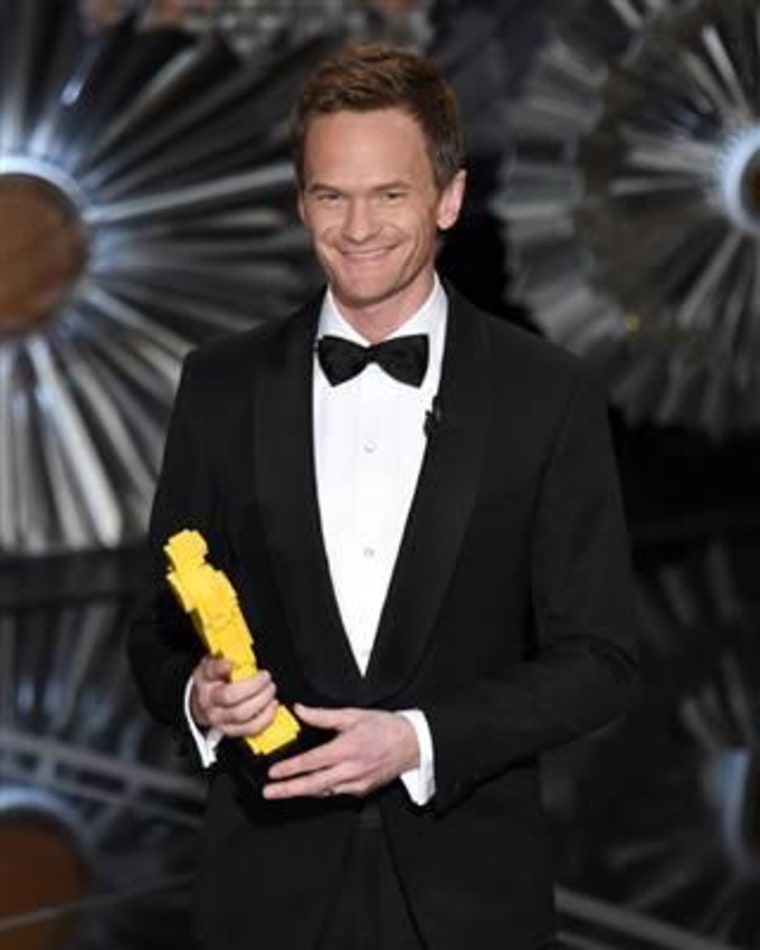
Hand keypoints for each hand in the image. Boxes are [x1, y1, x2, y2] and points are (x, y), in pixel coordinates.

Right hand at [190, 655, 277, 738]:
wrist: (201, 703)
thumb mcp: (215, 662)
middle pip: (231, 696)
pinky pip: (249, 729)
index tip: (232, 663)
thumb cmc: (213, 679)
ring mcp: (218, 718)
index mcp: (206, 678)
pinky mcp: (229, 730)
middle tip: (266, 677)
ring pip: (242, 715)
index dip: (222, 667)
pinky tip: (271, 707)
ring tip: (271, 691)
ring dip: (262, 702)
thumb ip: (227, 656)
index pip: (212, 671)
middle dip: (254, 686)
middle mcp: (209, 700)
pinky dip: (265, 718)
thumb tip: (240, 655)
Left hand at [263, 704, 418, 799]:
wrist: (412, 744)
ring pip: (323, 792)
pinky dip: (320, 791)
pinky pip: (335, 793)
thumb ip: (323, 715)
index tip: (274, 772)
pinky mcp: (361, 790)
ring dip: (301, 793)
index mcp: (347, 749)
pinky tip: (309, 788)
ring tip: (282, 792)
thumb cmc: (384, 727)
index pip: (312, 762)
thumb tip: (300, 710)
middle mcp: (351, 770)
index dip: (290, 768)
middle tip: (269, 792)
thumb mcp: (353, 715)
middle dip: (288, 790)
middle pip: (313, 785)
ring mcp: (356, 783)